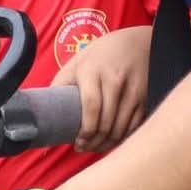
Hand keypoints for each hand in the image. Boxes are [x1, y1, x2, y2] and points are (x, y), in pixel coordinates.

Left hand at [52, 24, 149, 151]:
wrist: (140, 42)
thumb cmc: (103, 53)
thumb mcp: (79, 61)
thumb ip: (62, 83)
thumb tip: (43, 110)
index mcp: (93, 71)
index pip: (91, 107)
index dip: (85, 130)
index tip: (77, 142)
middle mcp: (115, 80)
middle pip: (106, 122)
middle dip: (93, 142)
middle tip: (83, 147)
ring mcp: (134, 90)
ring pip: (121, 128)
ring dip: (107, 144)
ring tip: (95, 147)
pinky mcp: (146, 98)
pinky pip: (135, 126)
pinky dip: (123, 138)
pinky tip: (112, 140)